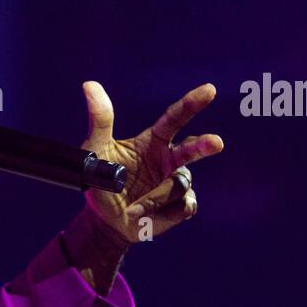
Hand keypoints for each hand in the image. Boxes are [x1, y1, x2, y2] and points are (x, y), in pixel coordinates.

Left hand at [79, 81, 224, 242]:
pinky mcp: (182, 206)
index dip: (191, 103)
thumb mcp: (95, 151)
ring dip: (154, 198)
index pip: (174, 118)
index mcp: (153, 142)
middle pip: (193, 147)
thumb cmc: (102, 183)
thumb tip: (90, 85)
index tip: (209, 90)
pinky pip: (181, 206)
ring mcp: (177, 182)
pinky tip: (146, 215)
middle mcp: (170, 159)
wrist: (106, 222)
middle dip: (205, 145)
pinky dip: (161, 213)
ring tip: (133, 207)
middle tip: (216, 143)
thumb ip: (99, 120)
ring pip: (177, 185)